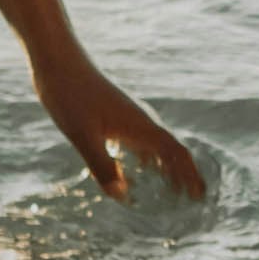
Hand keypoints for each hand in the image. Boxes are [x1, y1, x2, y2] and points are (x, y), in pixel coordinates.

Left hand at [37, 58, 208, 203]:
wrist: (59, 62)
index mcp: (140, 127)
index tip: (199, 195)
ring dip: (168, 166)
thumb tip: (123, 196)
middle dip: (184, 173)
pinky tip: (138, 166)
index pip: (176, 153)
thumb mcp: (83, 136)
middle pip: (172, 149)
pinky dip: (147, 156)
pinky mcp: (116, 114)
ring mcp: (130, 116)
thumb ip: (103, 166)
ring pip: (157, 144)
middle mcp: (141, 121)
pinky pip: (140, 139)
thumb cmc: (70, 96)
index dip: (190, 175)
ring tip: (170, 187)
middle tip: (193, 197)